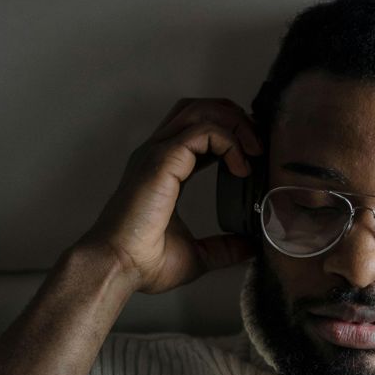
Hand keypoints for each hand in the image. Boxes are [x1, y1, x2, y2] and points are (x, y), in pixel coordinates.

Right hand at [77, 97, 261, 293]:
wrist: (117, 266)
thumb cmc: (143, 262)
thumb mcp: (196, 255)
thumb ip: (223, 248)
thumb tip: (249, 247)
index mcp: (163, 170)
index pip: (196, 130)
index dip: (229, 133)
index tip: (253, 155)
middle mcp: (157, 154)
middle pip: (197, 108)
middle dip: (233, 117)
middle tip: (257, 145)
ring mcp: (158, 153)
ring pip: (200, 110)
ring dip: (234, 122)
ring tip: (254, 149)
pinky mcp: (163, 160)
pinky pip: (204, 132)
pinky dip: (229, 141)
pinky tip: (241, 166)